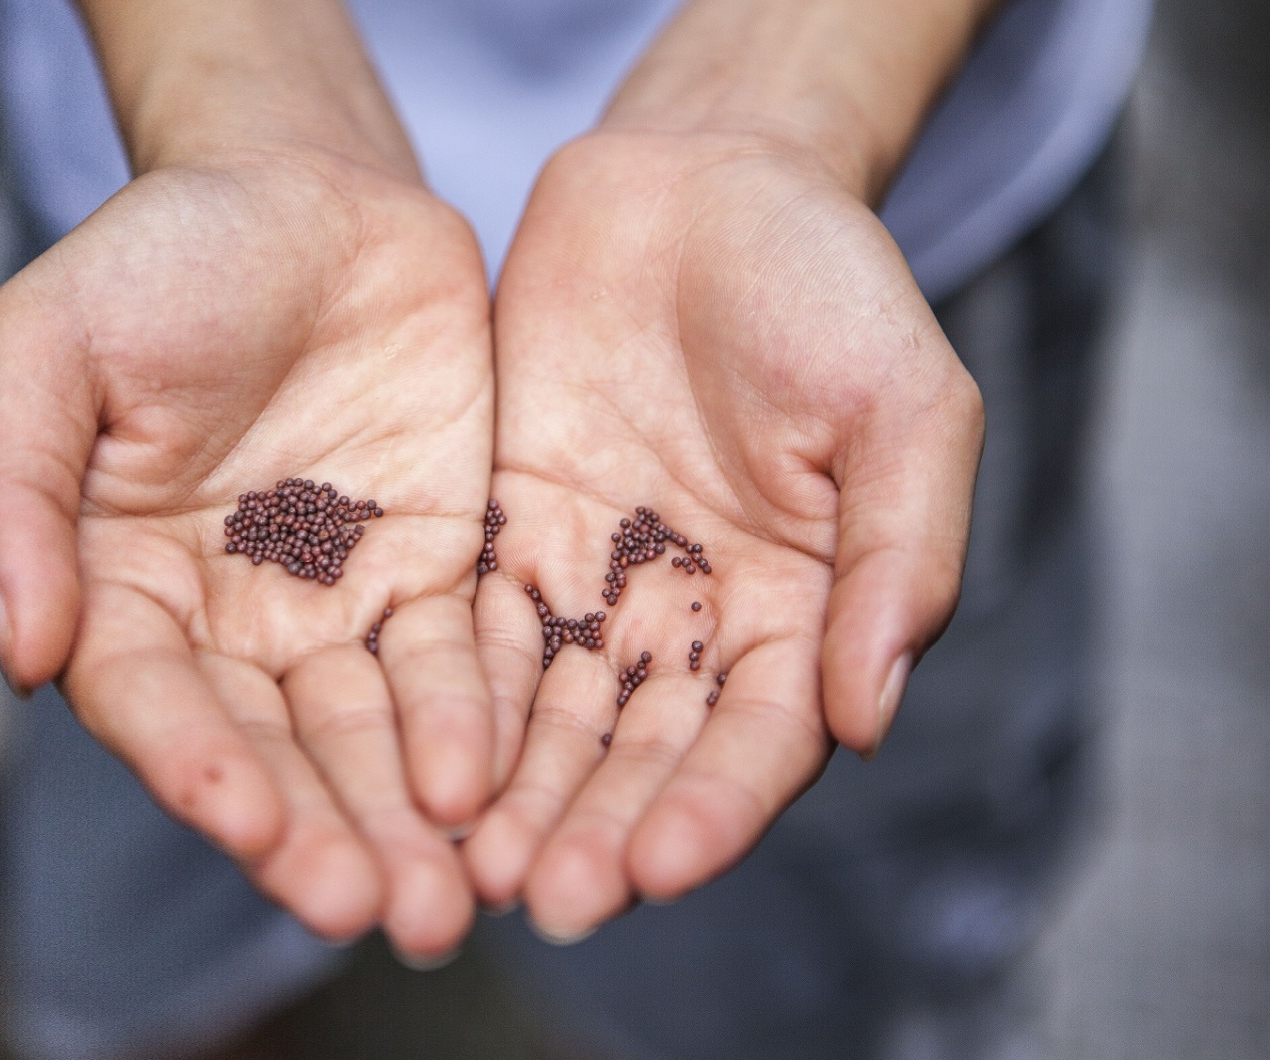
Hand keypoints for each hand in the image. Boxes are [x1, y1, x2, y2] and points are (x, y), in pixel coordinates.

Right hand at [0, 149, 493, 959]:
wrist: (306, 189)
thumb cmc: (160, 256)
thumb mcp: (44, 345)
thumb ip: (9, 489)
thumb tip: (20, 651)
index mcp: (121, 584)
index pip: (154, 701)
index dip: (195, 767)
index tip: (244, 822)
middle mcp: (231, 620)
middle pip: (274, 749)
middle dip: (323, 831)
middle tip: (376, 910)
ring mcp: (338, 602)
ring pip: (371, 732)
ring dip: (404, 817)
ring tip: (445, 899)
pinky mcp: (434, 572)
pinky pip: (457, 661)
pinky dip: (473, 724)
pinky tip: (493, 785)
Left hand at [464, 130, 982, 939]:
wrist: (701, 183)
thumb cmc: (826, 283)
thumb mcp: (903, 404)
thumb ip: (903, 556)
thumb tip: (873, 714)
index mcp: (799, 609)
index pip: (758, 740)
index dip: (712, 809)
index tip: (657, 867)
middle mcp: (689, 621)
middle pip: (639, 753)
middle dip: (595, 828)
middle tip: (542, 897)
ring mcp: (591, 583)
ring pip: (547, 716)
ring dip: (513, 794)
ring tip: (467, 865)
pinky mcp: (504, 536)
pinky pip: (469, 631)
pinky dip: (447, 699)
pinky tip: (413, 757)